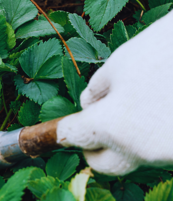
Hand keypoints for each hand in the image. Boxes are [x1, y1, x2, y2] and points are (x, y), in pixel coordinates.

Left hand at [56, 11, 172, 174]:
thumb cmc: (164, 49)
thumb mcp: (118, 63)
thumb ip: (95, 91)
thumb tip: (88, 107)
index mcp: (113, 124)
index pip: (74, 136)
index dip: (59, 131)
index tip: (53, 131)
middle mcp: (140, 149)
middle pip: (104, 164)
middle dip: (94, 147)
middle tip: (95, 123)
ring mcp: (168, 155)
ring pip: (135, 155)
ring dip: (126, 137)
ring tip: (138, 101)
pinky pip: (158, 148)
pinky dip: (152, 134)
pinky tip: (160, 107)